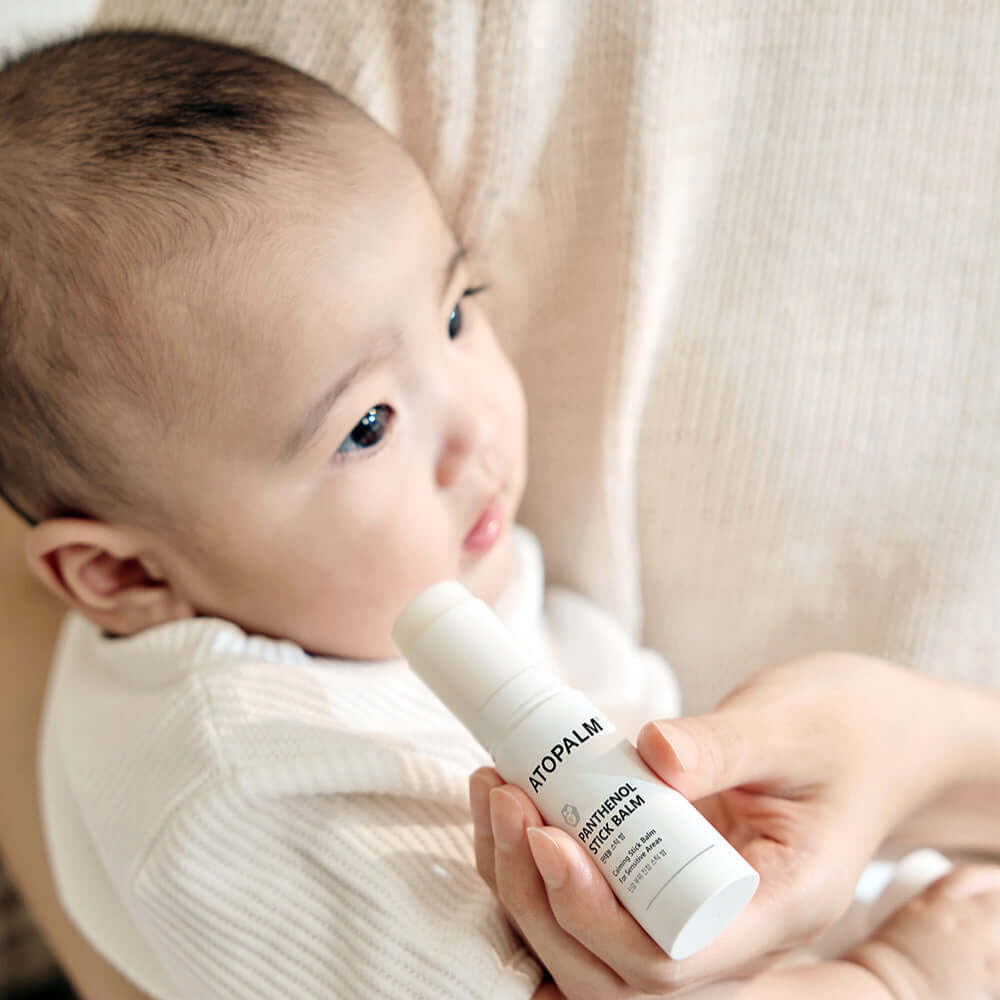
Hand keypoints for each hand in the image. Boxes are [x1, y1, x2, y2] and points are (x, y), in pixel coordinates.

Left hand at [472, 653, 974, 995]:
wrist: (875, 738)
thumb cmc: (846, 727)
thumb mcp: (792, 724)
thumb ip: (727, 743)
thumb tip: (654, 750)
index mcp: (782, 903)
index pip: (673, 959)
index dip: (596, 912)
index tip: (547, 834)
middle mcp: (737, 929)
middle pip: (617, 969)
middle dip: (541, 895)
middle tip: (506, 802)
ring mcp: (700, 911)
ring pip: (597, 947)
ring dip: (528, 883)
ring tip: (496, 793)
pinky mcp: (670, 884)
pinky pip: (601, 903)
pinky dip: (545, 867)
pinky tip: (515, 808)